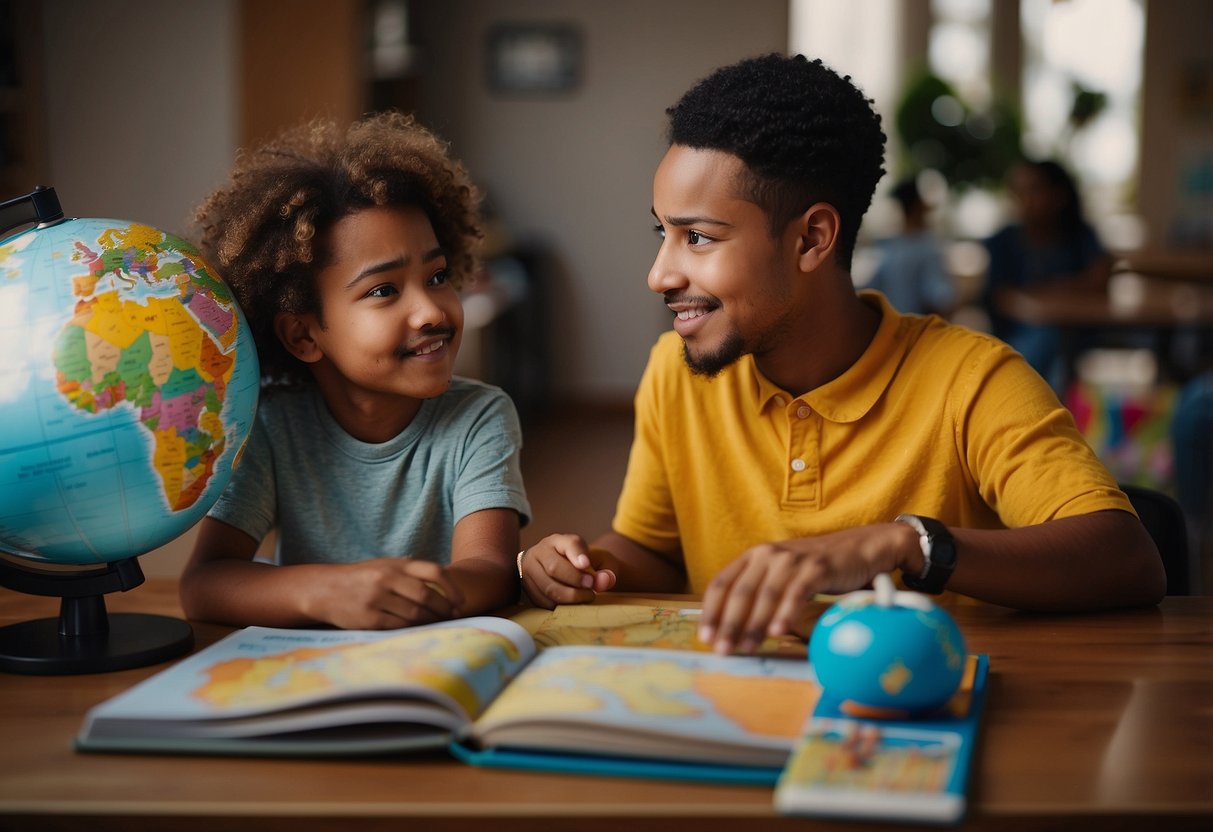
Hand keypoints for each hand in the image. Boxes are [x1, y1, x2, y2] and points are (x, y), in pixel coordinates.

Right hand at [303, 557, 465, 628]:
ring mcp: (377, 599)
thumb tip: (441, 580)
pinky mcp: (368, 618)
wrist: (323, 589)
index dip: (452, 588)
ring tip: (437, 624)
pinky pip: (398, 626)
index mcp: (395, 565)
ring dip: (430, 621)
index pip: (433, 571)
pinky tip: (418, 631)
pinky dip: (412, 629)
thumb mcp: (383, 565)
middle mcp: (387, 579)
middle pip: (427, 595)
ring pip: (415, 613)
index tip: (461, 602)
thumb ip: (408, 570)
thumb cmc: (360, 578)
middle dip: (444, 609)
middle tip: (451, 617)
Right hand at [519, 533, 615, 608]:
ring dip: (570, 596)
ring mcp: (530, 571)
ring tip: (587, 596)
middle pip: (554, 567)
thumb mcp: (599, 561)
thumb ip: (607, 570)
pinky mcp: (528, 589)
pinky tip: (573, 603)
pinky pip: (544, 602)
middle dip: (575, 580)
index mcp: (558, 541)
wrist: (561, 569)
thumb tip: (603, 582)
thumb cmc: (584, 564)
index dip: (577, 554)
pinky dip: (560, 606)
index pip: (568, 543)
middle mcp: (540, 553)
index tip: (586, 564)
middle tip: (591, 587)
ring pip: (548, 587)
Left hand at [698, 523, 915, 654]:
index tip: (705, 636)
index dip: (711, 611)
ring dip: (754, 624)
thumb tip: (734, 630)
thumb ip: (759, 593)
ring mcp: (792, 559)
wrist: (859, 548)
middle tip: (722, 650)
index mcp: (753, 556)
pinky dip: (785, 613)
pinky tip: (778, 632)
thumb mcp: (781, 574)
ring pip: (766, 595)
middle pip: (740, 593)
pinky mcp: (816, 567)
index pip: (722, 583)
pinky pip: (796, 592)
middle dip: (729, 624)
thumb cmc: (815, 568)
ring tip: (746, 647)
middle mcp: (768, 554)